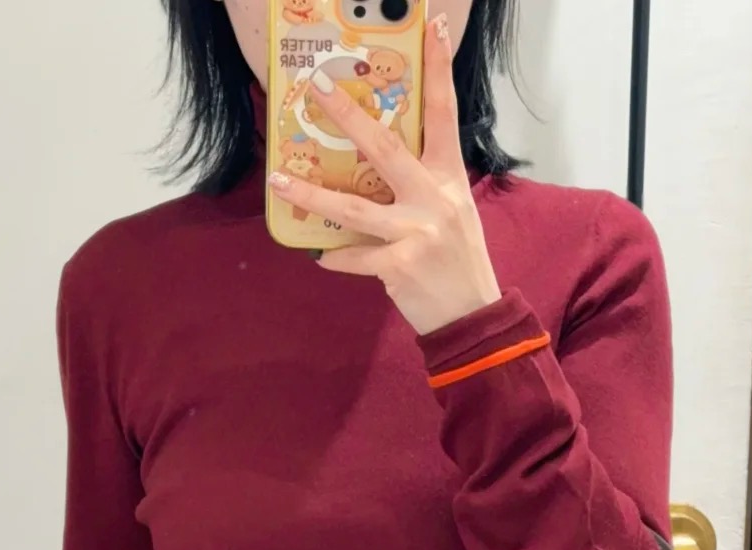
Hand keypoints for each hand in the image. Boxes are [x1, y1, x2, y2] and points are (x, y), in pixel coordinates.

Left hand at [268, 11, 502, 335]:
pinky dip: (335, 256)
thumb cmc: (459, 260)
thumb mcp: (453, 211)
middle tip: (316, 88)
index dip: (438, 70)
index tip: (433, 29)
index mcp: (449, 178)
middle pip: (384, 147)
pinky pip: (355, 256)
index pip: (444, 113)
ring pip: (354, 207)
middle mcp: (433, 199)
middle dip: (347, 115)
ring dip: (312, 193)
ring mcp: (416, 232)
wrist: (473, 316)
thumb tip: (379, 159)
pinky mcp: (399, 267)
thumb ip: (423, 183)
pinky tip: (319, 254)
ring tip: (278, 181)